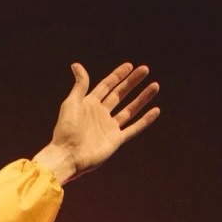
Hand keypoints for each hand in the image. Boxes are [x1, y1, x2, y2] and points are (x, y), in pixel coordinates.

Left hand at [33, 62, 159, 184]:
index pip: (106, 86)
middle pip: (119, 95)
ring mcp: (108, 128)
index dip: (117, 76)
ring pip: (130, 110)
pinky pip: (133, 129)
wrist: (67, 156)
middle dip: (132, 82)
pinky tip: (155, 110)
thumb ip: (80, 85)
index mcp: (89, 105)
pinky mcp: (115, 140)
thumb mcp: (71, 103)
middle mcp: (100, 115)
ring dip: (142, 98)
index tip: (129, 66)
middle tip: (145, 70)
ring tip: (155, 86)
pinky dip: (145, 121)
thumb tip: (76, 65)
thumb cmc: (66, 130)